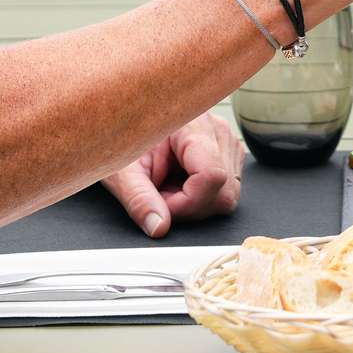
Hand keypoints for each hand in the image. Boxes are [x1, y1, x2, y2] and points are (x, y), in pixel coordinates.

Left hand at [103, 113, 244, 236]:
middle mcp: (218, 131)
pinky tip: (181, 185)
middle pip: (223, 190)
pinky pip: (226, 191)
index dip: (187, 201)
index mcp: (194, 124)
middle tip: (161, 196)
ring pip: (227, 194)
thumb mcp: (123, 173)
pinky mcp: (229, 156)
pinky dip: (202, 198)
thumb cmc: (125, 145)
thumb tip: (159, 227)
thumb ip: (139, 199)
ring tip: (169, 188)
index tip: (161, 203)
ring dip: (195, 203)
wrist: (125, 130)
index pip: (212, 175)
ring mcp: (227, 143)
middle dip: (190, 206)